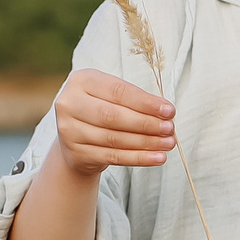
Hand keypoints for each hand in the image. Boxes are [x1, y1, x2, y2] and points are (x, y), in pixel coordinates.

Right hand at [54, 69, 175, 178]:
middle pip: (113, 116)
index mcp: (81, 80)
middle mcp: (69, 104)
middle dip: (146, 123)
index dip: (145, 102)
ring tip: (168, 143)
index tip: (169, 111)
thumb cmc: (101, 111)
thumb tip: (166, 112)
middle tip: (169, 129)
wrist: (75, 140)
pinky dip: (138, 158)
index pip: (118, 91)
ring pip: (114, 138)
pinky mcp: (76, 153)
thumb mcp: (111, 97)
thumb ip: (135, 101)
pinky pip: (112, 156)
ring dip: (146, 142)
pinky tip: (156, 157)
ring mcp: (69, 130)